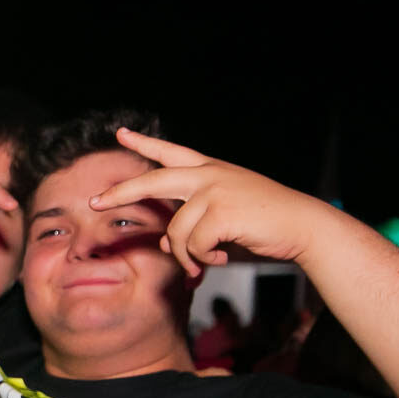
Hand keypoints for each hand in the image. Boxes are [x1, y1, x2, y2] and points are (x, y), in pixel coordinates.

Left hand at [87, 128, 340, 278]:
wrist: (304, 227)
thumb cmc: (266, 224)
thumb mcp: (226, 215)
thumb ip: (196, 222)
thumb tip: (165, 246)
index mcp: (211, 170)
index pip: (171, 152)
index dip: (145, 143)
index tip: (121, 134)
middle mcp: (209, 175)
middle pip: (153, 181)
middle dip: (120, 193)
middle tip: (95, 202)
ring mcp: (214, 190)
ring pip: (175, 230)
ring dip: (186, 255)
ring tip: (203, 263)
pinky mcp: (221, 211)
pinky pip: (192, 245)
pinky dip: (202, 259)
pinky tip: (219, 259)